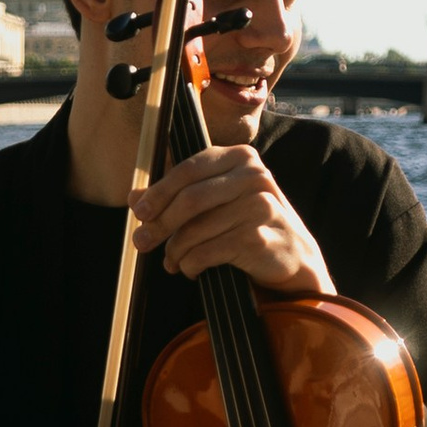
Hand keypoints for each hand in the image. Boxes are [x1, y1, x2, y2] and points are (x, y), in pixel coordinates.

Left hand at [130, 144, 333, 295]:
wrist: (292, 256)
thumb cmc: (249, 224)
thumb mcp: (217, 202)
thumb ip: (178, 195)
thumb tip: (134, 197)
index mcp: (241, 157)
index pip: (189, 170)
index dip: (160, 191)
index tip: (140, 211)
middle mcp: (254, 177)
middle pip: (190, 199)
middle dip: (160, 224)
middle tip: (141, 241)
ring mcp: (260, 206)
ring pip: (196, 229)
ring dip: (175, 250)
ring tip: (171, 261)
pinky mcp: (259, 238)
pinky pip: (208, 252)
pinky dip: (191, 265)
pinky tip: (191, 269)